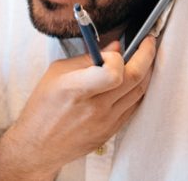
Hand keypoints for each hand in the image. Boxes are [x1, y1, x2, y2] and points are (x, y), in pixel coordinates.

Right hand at [0, 36, 157, 179]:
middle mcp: (94, 107)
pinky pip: (133, 106)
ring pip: (139, 92)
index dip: (119, 57)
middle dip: (146, 56)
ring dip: (146, 72)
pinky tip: (134, 80)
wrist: (38, 145)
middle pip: (134, 79)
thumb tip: (115, 47)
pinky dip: (137, 90)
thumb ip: (88, 58)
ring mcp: (106, 122)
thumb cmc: (43, 106)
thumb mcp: (57, 72)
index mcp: (76, 89)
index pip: (114, 72)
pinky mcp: (111, 131)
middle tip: (148, 43)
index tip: (116, 50)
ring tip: (144, 59)